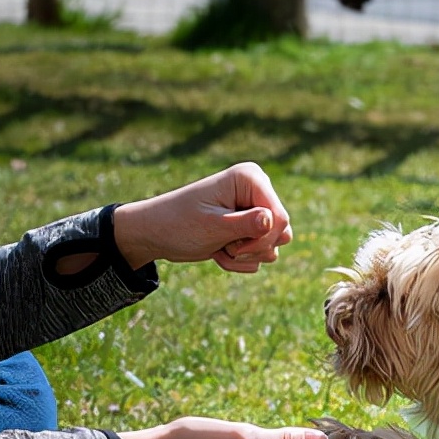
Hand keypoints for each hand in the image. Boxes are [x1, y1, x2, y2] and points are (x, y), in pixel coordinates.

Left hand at [112, 162, 292, 272]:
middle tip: (226, 247)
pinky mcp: (251, 227)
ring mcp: (255, 209)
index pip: (280, 217)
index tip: (234, 246)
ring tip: (220, 248)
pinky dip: (241, 260)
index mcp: (250, 178)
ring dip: (246, 256)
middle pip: (282, 232)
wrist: (157, 233)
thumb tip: (274, 220)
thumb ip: (246, 224)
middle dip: (254, 248)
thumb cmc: (179, 224)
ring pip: (274, 245)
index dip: (262, 238)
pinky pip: (263, 253)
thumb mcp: (212, 226)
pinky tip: (220, 251)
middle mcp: (258, 190)